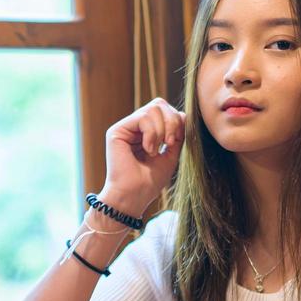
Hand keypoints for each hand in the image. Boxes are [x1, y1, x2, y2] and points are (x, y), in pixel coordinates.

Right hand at [101, 98, 185, 212]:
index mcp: (146, 132)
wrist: (134, 196)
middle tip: (170, 142)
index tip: (175, 142)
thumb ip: (177, 135)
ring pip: (153, 109)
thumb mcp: (171, 155)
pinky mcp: (117, 131)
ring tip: (155, 150)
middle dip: (171, 121)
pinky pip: (143, 117)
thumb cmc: (150, 181)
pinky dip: (151, 133)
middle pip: (159, 104)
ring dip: (161, 130)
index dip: (176, 121)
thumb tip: (183, 114)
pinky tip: (148, 149)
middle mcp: (135, 127)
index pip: (165, 110)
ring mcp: (125, 128)